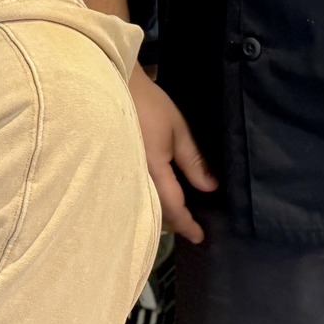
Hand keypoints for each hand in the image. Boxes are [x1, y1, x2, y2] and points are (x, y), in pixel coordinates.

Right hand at [130, 67, 217, 242]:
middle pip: (156, 213)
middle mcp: (135, 180)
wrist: (112, 87)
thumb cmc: (148, 105)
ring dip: (161, 213)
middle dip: (174, 223)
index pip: (173, 208)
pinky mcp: (116, 169)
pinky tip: (157, 197)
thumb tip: (210, 188)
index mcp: (153, 171)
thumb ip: (193, 160)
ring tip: (176, 214)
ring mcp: (123, 176)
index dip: (187, 225)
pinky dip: (149, 201)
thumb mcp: (177, 129)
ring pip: (144, 206)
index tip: (200, 237)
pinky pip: (135, 194)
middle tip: (191, 227)